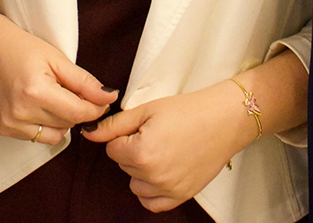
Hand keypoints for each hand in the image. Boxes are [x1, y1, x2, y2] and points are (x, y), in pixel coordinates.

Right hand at [0, 4, 114, 144]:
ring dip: (61, 120)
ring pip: (56, 134)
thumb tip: (110, 98)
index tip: (102, 100)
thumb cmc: (22, 49)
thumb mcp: (58, 59)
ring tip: (51, 96)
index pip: (78, 112)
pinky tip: (37, 105)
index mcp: (35, 91)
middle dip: (77, 109)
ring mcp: (10, 124)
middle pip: (68, 124)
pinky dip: (45, 124)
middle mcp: (20, 112)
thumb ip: (85, 82)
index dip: (95, 108)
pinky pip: (38, 137)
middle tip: (68, 89)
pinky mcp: (4, 130)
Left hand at [83, 83, 253, 211]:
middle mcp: (153, 176)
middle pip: (124, 166)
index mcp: (141, 152)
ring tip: (162, 150)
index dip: (125, 135)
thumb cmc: (188, 111)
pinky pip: (152, 203)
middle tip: (157, 135)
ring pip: (135, 184)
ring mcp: (168, 189)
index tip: (144, 127)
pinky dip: (151, 190)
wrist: (224, 120)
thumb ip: (114, 125)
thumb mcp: (147, 110)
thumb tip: (89, 132)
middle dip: (133, 150)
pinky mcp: (181, 196)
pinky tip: (161, 172)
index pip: (112, 149)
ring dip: (141, 170)